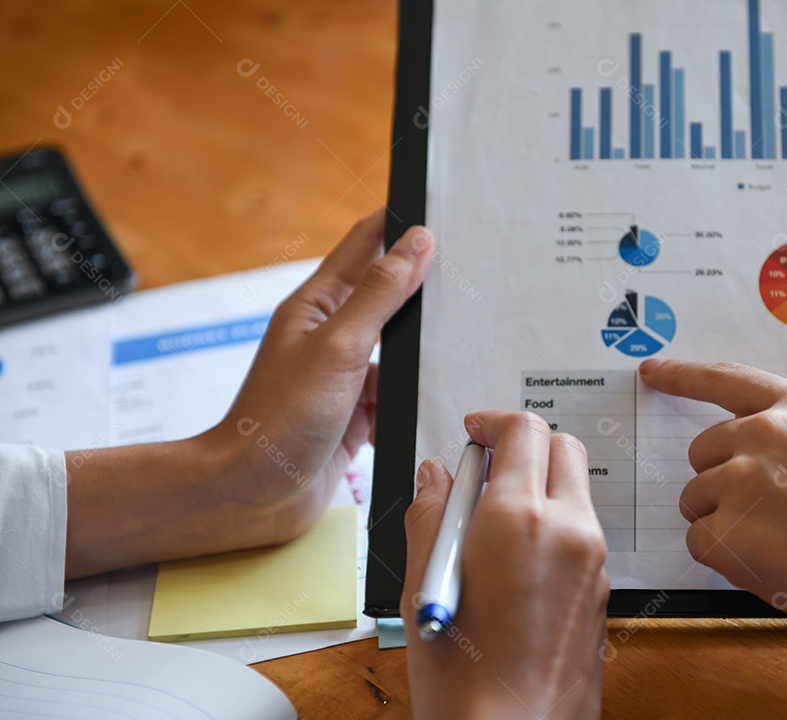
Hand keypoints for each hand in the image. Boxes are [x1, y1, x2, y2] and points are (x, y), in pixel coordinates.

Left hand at [65, 212, 434, 574]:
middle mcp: (330, 335)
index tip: (440, 205)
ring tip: (461, 346)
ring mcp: (344, 377)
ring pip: (399, 352)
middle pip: (388, 298)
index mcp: (317, 305)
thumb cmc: (278, 418)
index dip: (399, 222)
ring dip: (422, 356)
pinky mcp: (357, 414)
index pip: (364, 244)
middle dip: (425, 292)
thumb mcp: (340, 347)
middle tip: (472, 276)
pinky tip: (433, 403)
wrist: (252, 495)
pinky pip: (397, 395)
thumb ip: (381, 294)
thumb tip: (418, 242)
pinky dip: (412, 399)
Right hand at [402, 412, 608, 719]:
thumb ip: (432, 514)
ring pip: (576, 489)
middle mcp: (568, 530)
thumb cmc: (465, 679)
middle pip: (562, 447)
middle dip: (526, 445)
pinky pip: (583, 531)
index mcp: (518, 519)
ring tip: (493, 526)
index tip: (474, 432)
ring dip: (541, 486)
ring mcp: (594, 560)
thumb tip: (438, 477)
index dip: (493, 421)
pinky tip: (516, 564)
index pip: (523, 430)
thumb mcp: (425, 586)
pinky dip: (555, 524)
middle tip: (486, 471)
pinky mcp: (604, 588)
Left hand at [639, 359, 786, 714]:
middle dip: (721, 482)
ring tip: (783, 541)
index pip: (724, 379)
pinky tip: (772, 563)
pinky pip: (698, 540)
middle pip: (702, 453)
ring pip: (695, 499)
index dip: (682, 375)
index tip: (653, 371)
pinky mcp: (726, 528)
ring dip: (723, 522)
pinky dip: (724, 557)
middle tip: (771, 514)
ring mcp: (741, 479)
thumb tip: (769, 445)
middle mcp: (763, 433)